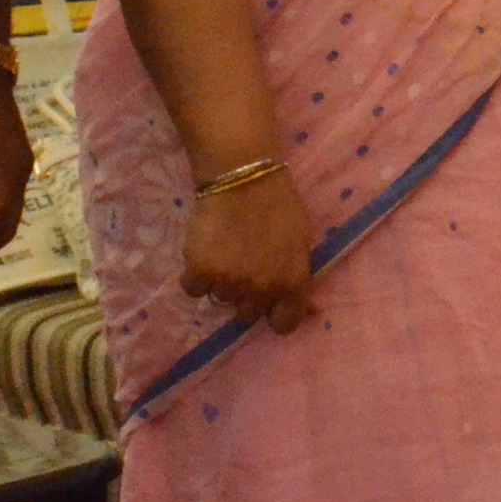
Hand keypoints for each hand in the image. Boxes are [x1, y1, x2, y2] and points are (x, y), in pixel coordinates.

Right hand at [183, 172, 316, 331]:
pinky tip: (204, 250)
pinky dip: (194, 274)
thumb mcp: (301, 242)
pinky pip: (193, 288)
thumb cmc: (278, 205)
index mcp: (293, 283)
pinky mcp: (200, 272)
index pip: (284, 325)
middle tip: (240, 268)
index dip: (274, 314)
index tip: (267, 303)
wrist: (243, 177)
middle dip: (243, 295)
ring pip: (219, 299)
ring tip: (223, 250)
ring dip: (219, 281)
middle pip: (246, 315)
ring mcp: (230, 283)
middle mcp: (262, 290)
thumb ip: (296, 277)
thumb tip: (307, 310)